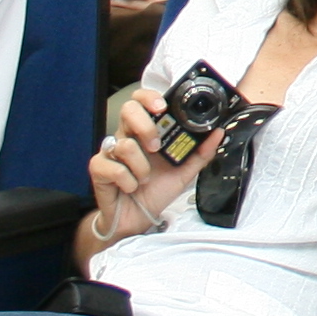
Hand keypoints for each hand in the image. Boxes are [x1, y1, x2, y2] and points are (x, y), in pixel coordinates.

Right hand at [87, 84, 213, 233]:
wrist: (139, 218)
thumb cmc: (157, 190)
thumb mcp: (185, 172)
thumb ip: (201, 152)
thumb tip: (217, 132)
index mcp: (146, 132)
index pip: (142, 101)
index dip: (149, 97)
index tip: (163, 107)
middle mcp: (127, 136)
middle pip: (128, 110)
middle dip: (146, 127)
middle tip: (156, 147)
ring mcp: (111, 151)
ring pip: (124, 144)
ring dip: (141, 167)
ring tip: (144, 178)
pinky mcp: (99, 168)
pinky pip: (113, 167)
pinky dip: (128, 181)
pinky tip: (130, 187)